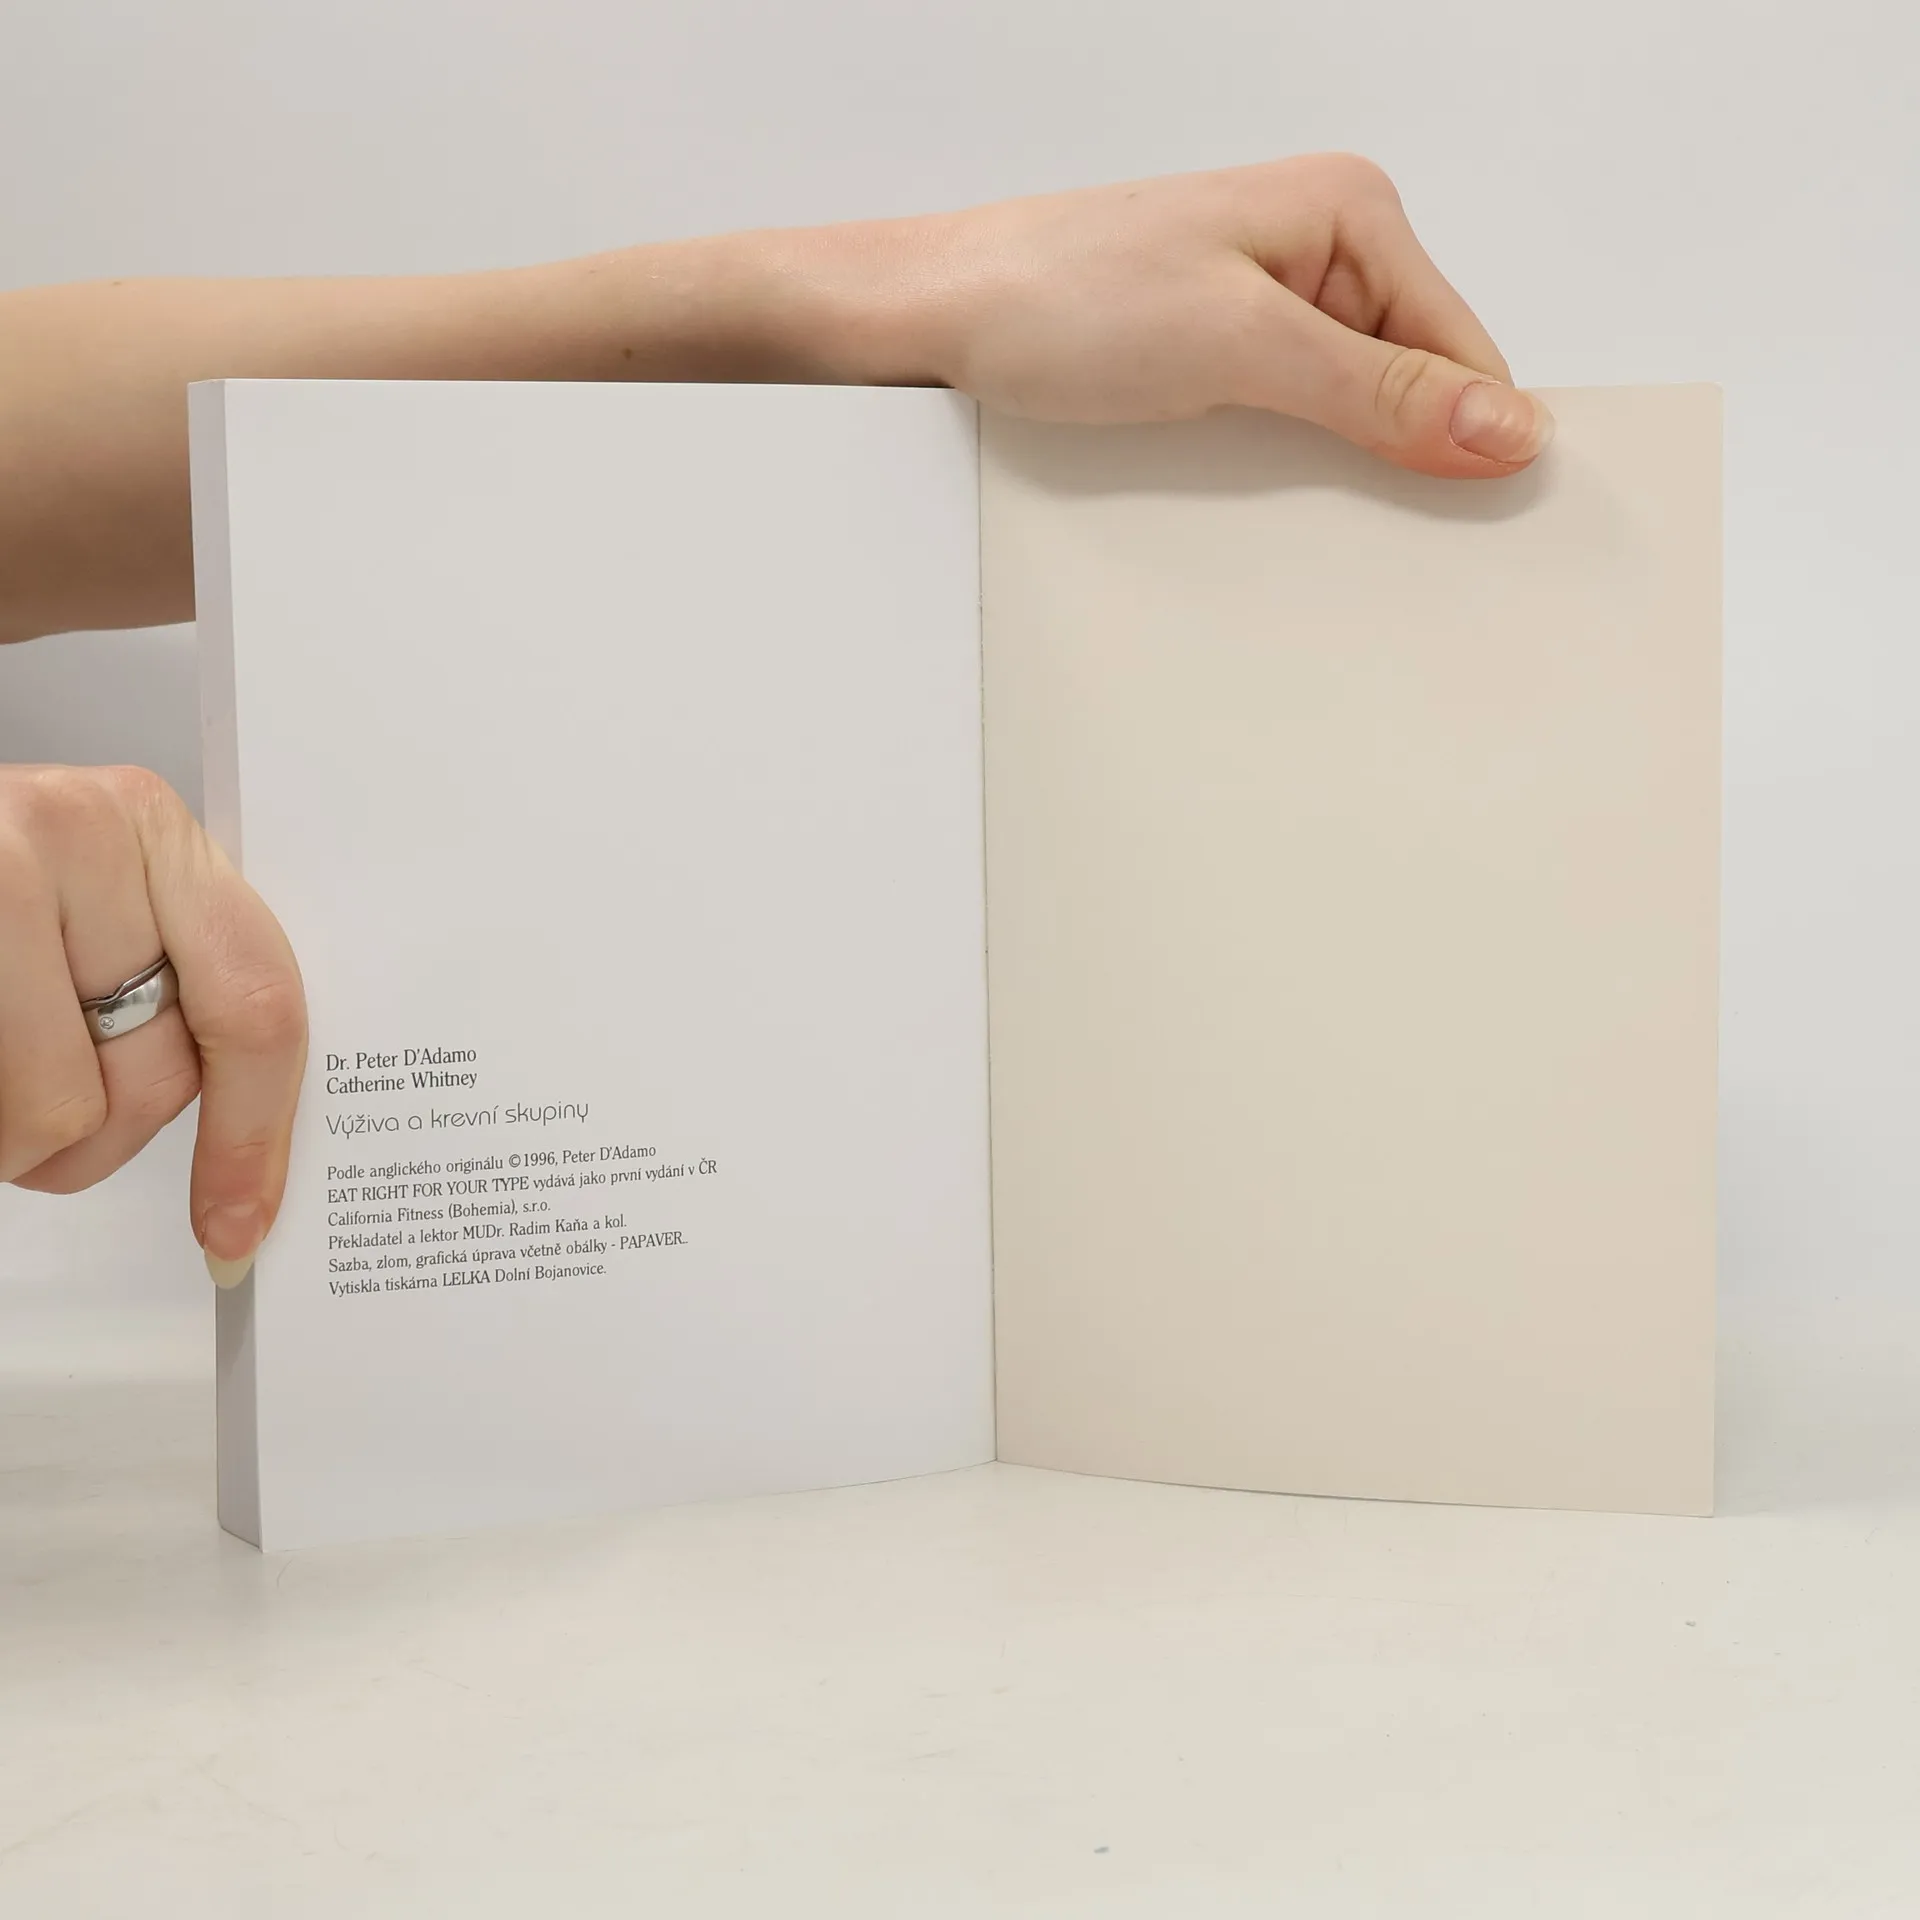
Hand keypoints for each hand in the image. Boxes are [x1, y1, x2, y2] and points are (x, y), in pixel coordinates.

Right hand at [0, 764, 305, 1284]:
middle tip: (40, 1094)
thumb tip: (250, 1152)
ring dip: (17, 1137)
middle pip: (154, 1079)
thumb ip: (175, 972)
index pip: (254, 1005)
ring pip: (56, 1114)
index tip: (239, 1223)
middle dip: (98, 1129)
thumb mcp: (92, 895)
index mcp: (147, 825)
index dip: (251, 1135)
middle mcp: (73, 833)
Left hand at [891, 153, 1549, 476]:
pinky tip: (1238, 473)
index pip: (1463, 349)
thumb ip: (1377, 392)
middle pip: (1413, 384)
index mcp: (1351, 211)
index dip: (1464, 441)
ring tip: (1262, 471)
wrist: (938, 314)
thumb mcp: (1240, 346)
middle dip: (1389, 454)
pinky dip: (1276, 460)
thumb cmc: (1058, 295)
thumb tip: (1501, 427)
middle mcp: (1319, 248)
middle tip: (1336, 505)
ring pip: (1350, 413)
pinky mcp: (1222, 350)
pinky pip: (1291, 420)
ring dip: (1325, 463)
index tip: (1457, 522)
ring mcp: (1268, 302)